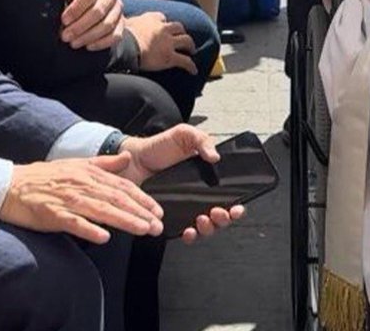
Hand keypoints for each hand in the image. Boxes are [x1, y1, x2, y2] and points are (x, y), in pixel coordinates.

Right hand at [0, 155, 163, 243]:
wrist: (10, 185)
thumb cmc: (44, 177)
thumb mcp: (75, 164)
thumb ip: (103, 163)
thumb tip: (127, 159)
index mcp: (87, 173)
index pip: (120, 186)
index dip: (141, 198)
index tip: (157, 211)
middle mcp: (80, 184)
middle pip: (115, 199)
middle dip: (139, 212)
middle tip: (158, 226)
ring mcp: (66, 199)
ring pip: (100, 210)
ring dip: (123, 220)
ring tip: (142, 230)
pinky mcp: (52, 214)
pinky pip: (73, 223)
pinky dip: (89, 229)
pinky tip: (104, 237)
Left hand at [52, 0, 124, 50]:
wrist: (89, 2)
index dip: (75, 9)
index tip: (64, 20)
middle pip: (98, 11)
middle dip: (79, 26)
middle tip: (65, 36)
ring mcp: (118, 9)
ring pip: (107, 25)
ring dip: (88, 36)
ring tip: (73, 43)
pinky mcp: (122, 24)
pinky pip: (115, 36)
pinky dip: (101, 43)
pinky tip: (87, 46)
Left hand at [119, 125, 246, 243]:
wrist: (133, 158)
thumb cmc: (158, 147)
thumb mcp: (183, 135)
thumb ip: (202, 140)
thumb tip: (216, 156)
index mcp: (207, 178)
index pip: (228, 197)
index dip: (236, 205)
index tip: (237, 207)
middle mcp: (198, 196)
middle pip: (220, 216)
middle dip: (224, 218)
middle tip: (218, 212)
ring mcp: (185, 208)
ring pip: (205, 227)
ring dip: (208, 228)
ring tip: (202, 219)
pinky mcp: (170, 216)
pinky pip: (184, 230)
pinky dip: (189, 235)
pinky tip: (188, 230)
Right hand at [124, 11, 196, 74]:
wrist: (125, 48)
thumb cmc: (120, 37)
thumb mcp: (122, 24)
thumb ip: (125, 23)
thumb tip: (117, 22)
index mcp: (150, 19)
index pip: (161, 17)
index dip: (163, 22)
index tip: (163, 25)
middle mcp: (162, 28)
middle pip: (178, 27)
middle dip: (182, 32)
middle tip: (182, 37)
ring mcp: (168, 42)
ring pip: (186, 41)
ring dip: (190, 45)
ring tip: (192, 50)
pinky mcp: (170, 57)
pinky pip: (185, 61)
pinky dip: (191, 66)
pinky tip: (193, 71)